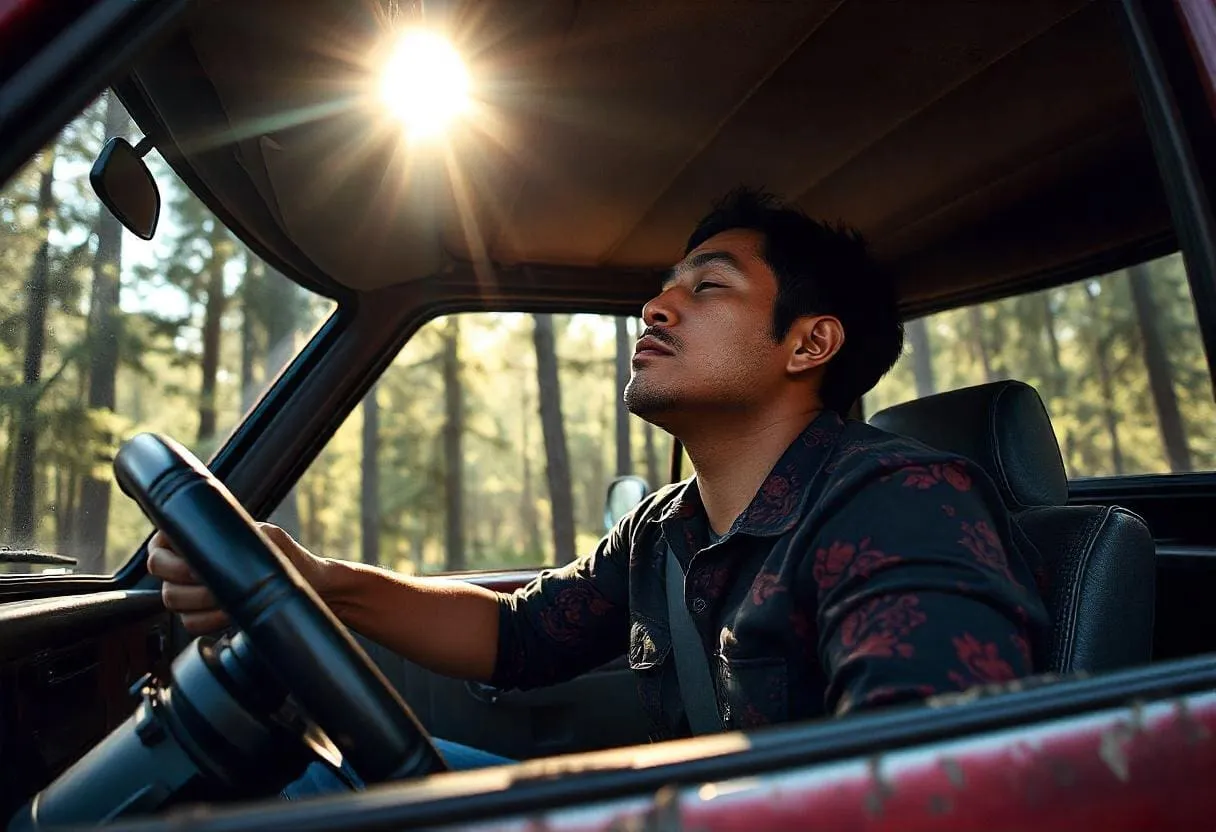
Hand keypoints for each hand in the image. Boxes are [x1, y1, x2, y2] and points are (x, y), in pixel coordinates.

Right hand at [146, 523, 326, 634]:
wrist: (308, 589)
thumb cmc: (288, 558)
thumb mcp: (268, 538)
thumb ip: (240, 534)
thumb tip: (217, 544)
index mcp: (198, 538)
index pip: (160, 543)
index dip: (170, 554)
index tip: (195, 563)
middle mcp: (188, 564)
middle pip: (160, 572)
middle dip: (188, 579)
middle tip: (216, 585)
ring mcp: (192, 592)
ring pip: (172, 599)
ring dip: (201, 601)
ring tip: (229, 598)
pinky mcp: (203, 617)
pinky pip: (190, 623)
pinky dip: (209, 621)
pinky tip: (230, 615)